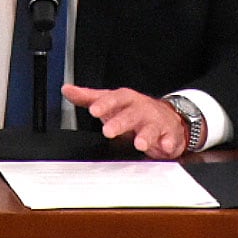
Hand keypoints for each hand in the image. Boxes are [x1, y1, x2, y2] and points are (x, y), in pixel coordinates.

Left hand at [62, 84, 188, 158]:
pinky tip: (165, 148)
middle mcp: (141, 109)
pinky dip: (168, 144)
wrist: (166, 117)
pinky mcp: (168, 135)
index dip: (105, 104)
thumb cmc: (133, 110)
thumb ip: (89, 97)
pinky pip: (170, 139)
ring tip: (139, 144)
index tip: (94, 110)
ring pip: (151, 128)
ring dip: (145, 136)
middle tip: (108, 131)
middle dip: (121, 122)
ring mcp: (156, 122)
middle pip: (131, 114)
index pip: (115, 98)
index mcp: (126, 99)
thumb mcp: (111, 101)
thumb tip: (67, 89)